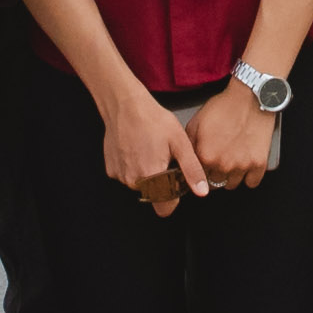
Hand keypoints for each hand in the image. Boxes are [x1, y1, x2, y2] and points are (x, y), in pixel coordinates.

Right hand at [97, 81, 190, 210]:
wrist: (124, 104)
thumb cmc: (153, 120)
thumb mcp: (180, 143)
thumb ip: (191, 170)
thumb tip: (201, 192)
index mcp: (151, 177)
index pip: (165, 208)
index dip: (173, 197)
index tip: (175, 181)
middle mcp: (133, 181)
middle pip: (153, 195)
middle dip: (160, 183)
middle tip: (164, 158)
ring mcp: (119, 175)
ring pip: (140, 185)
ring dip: (147, 174)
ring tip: (150, 150)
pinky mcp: (110, 169)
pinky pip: (127, 175)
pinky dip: (133, 167)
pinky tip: (137, 149)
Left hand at [177, 88, 280, 201]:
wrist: (250, 97)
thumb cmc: (224, 107)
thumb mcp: (196, 122)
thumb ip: (189, 145)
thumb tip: (183, 159)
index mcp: (205, 156)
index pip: (196, 177)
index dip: (199, 171)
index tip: (202, 167)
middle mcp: (223, 165)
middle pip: (214, 184)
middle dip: (213, 174)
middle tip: (217, 160)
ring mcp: (242, 166)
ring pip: (231, 185)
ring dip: (230, 176)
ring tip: (231, 161)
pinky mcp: (259, 164)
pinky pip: (252, 183)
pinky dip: (249, 176)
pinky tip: (244, 164)